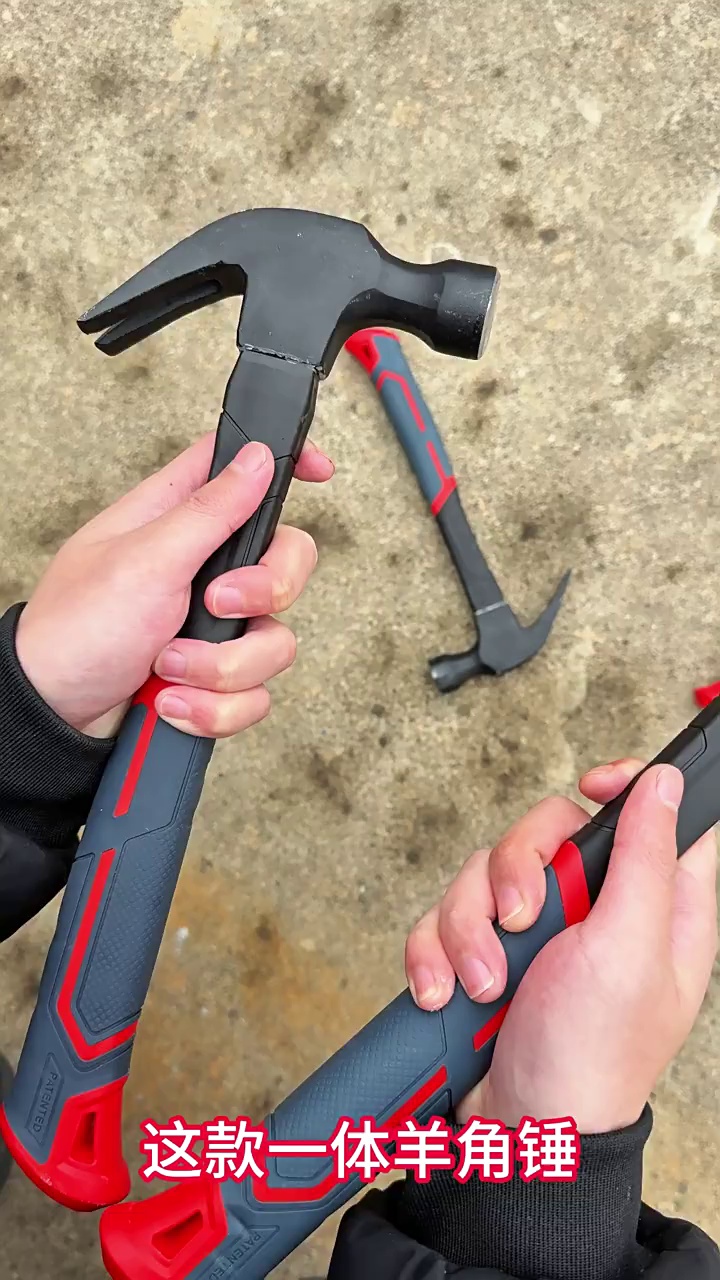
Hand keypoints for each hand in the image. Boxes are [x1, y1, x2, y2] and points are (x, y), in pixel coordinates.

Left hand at [16, 434, 332, 738]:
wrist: (54, 719)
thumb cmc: (75, 630)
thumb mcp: (144, 560)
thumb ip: (209, 510)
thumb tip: (257, 459)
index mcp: (178, 519)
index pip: (243, 469)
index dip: (287, 463)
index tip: (321, 473)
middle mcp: (203, 569)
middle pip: (286, 563)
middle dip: (262, 595)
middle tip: (214, 604)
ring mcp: (213, 626)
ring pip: (275, 641)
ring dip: (222, 667)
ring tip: (167, 668)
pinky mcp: (214, 677)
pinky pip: (255, 694)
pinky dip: (215, 707)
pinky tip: (172, 703)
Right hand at [405, 761, 717, 1133]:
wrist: (518, 1132)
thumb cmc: (590, 1057)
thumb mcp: (630, 951)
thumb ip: (648, 859)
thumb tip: (665, 783)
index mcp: (654, 905)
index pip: (655, 810)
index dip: (625, 784)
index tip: (591, 786)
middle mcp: (596, 909)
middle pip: (549, 829)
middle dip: (515, 871)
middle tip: (520, 921)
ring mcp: (539, 931)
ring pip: (485, 871)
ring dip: (469, 927)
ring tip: (482, 984)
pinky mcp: (487, 951)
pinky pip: (445, 915)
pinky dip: (437, 951)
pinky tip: (448, 992)